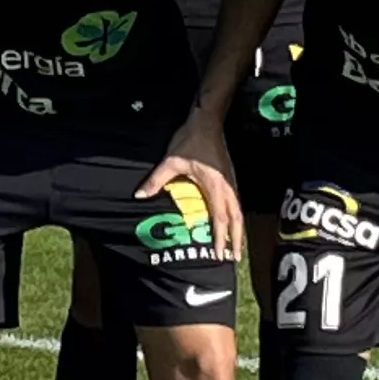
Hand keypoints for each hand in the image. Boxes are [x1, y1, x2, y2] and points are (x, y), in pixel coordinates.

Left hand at [141, 118, 244, 266]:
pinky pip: (236, 202)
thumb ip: (156, 180)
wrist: (207, 121)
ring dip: (238, 229)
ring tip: (236, 245)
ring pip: (238, 211)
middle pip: (236, 219)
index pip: (219, 218)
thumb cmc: (190, 140)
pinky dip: (236, 216)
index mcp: (214, 187)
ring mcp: (230, 181)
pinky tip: (232, 222)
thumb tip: (140, 195)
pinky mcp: (230, 176)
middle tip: (234, 258)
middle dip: (236, 239)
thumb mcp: (171, 161)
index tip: (219, 254)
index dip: (220, 238)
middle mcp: (226, 187)